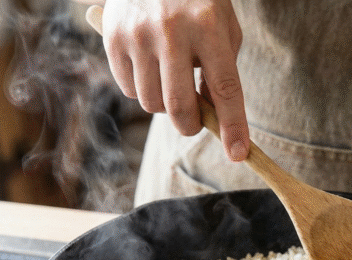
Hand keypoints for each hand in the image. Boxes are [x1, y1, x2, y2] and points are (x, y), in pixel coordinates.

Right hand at [100, 0, 249, 160]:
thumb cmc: (197, 1)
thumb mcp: (222, 27)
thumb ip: (221, 71)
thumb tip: (213, 116)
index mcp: (208, 25)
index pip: (225, 88)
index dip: (233, 126)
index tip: (238, 153)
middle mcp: (171, 31)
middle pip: (179, 107)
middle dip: (190, 126)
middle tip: (193, 124)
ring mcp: (138, 35)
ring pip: (151, 103)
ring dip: (164, 103)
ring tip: (170, 77)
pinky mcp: (112, 38)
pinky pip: (128, 89)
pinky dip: (141, 88)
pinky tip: (149, 64)